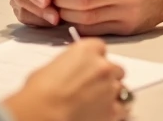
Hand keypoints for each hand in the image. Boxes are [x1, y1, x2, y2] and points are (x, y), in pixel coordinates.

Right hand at [2, 38, 128, 120]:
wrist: (43, 113)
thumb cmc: (40, 91)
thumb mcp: (51, 67)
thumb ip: (69, 65)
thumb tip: (70, 73)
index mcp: (87, 49)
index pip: (100, 48)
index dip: (95, 58)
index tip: (89, 66)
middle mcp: (103, 66)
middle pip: (115, 68)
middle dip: (106, 77)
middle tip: (93, 86)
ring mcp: (111, 88)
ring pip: (122, 88)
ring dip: (112, 94)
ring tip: (98, 103)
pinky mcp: (113, 110)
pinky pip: (122, 109)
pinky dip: (115, 112)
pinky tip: (102, 114)